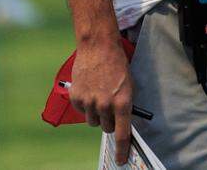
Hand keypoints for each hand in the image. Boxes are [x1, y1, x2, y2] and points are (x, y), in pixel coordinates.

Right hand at [70, 35, 131, 163]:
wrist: (98, 47)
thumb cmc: (117, 64)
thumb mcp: (129, 84)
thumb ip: (125, 104)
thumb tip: (124, 122)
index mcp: (123, 102)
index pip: (122, 133)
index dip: (122, 149)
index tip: (121, 160)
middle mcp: (105, 105)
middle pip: (107, 128)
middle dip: (110, 121)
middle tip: (111, 106)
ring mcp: (89, 102)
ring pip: (93, 121)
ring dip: (97, 113)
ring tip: (100, 95)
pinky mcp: (77, 98)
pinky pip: (82, 111)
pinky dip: (86, 104)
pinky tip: (91, 89)